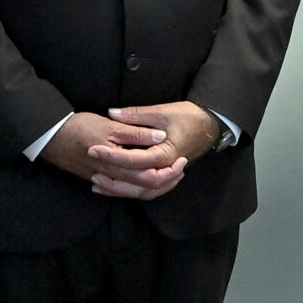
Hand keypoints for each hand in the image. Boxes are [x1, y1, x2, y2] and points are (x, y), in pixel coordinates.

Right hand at [40, 109, 174, 186]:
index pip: (151, 177)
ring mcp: (103, 180)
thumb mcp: (109, 126)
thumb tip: (160, 136)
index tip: (182, 159)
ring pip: (133, 192)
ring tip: (167, 176)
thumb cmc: (78, 128)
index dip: (169, 171)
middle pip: (145, 189)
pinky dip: (135, 188)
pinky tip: (140, 183)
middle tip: (181, 169)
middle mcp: (112, 178)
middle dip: (166, 181)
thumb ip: (136, 133)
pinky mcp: (96, 178)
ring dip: (153, 186)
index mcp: (118, 165)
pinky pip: (121, 190)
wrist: (48, 137)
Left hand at [94, 100, 221, 199]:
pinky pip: (147, 190)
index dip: (113, 156)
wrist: (210, 125)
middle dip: (114, 179)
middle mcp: (166, 169)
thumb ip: (136, 114)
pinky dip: (130, 191)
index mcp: (165, 153)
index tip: (94, 149)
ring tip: (98, 184)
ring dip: (120, 190)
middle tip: (92, 171)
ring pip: (142, 191)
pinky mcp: (165, 176)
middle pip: (138, 183)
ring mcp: (167, 175)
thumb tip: (112, 113)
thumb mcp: (162, 111)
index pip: (135, 160)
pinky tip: (114, 188)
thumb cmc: (189, 116)